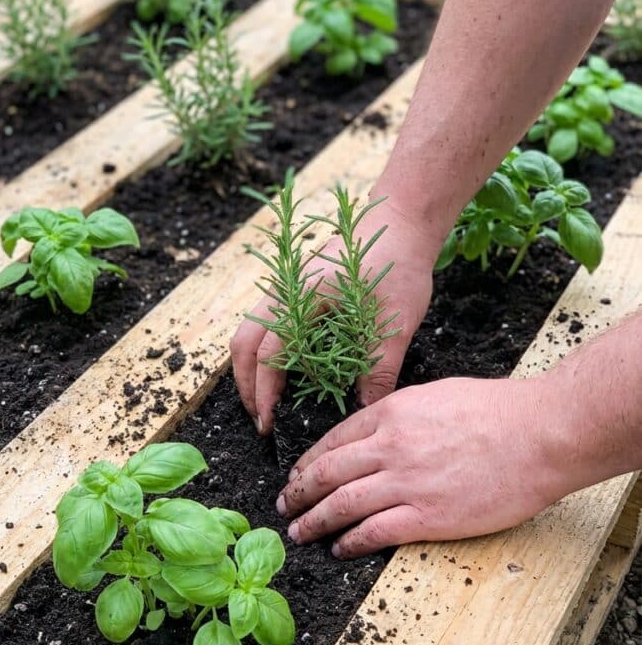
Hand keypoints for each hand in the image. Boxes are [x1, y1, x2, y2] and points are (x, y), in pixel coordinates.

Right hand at [230, 200, 441, 433]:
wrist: (401, 220)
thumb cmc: (397, 262)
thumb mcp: (394, 321)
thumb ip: (380, 368)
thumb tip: (367, 410)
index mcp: (301, 297)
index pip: (269, 354)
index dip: (264, 392)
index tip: (269, 423)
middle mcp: (284, 292)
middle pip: (244, 344)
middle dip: (246, 385)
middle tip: (262, 419)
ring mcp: (286, 288)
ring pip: (250, 333)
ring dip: (251, 368)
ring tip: (266, 400)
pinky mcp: (295, 289)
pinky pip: (265, 324)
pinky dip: (264, 352)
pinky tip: (284, 372)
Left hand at [275, 375, 566, 557]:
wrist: (540, 434)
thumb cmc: (498, 411)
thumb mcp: (436, 396)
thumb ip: (402, 415)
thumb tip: (381, 433)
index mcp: (392, 413)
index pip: (333, 440)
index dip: (308, 462)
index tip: (297, 476)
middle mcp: (390, 447)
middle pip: (327, 473)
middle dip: (299, 493)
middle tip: (284, 507)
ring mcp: (407, 483)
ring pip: (342, 504)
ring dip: (314, 521)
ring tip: (299, 533)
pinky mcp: (428, 516)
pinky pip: (374, 531)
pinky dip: (350, 541)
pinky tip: (339, 548)